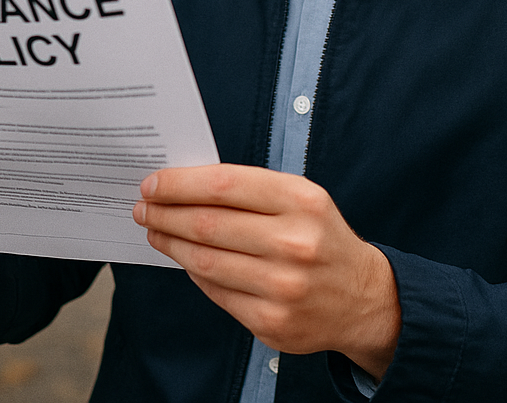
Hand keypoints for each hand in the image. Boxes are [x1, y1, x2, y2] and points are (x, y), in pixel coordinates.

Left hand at [132, 164, 399, 379]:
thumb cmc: (319, 235)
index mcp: (300, 200)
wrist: (362, 298)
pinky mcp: (272, 322)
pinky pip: (216, 292)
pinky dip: (194, 273)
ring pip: (204, 261)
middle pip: (207, 224)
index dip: (179, 184)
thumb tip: (182, 186)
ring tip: (155, 231)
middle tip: (144, 208)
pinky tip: (184, 259)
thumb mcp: (298, 196)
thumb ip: (247, 189)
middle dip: (165, 214)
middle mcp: (294, 243)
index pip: (222, 185)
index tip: (152, 184)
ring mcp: (283, 287)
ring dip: (170, 243)